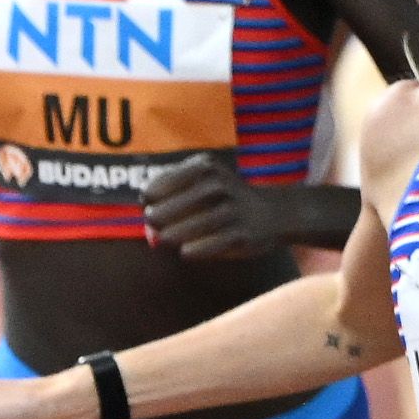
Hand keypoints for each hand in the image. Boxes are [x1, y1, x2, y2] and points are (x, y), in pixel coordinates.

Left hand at [140, 152, 286, 260]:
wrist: (271, 211)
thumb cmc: (223, 196)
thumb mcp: (203, 178)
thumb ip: (171, 191)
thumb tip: (147, 220)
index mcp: (204, 167)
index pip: (156, 188)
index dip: (148, 199)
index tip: (149, 205)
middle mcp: (217, 185)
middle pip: (163, 211)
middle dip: (155, 221)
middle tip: (156, 226)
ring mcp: (230, 210)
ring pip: (181, 231)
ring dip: (169, 238)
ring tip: (166, 239)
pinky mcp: (240, 235)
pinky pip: (204, 247)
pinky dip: (191, 251)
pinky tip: (186, 251)